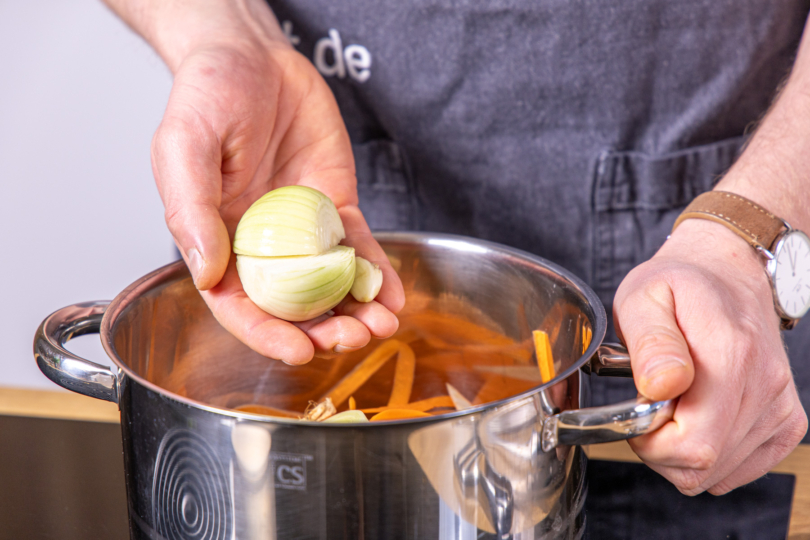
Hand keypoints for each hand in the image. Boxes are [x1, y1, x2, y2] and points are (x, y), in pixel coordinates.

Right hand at [148, 2, 402, 363]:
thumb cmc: (206, 97)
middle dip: (322, 330)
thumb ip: (191, 211)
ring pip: (330, 286)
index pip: (238, 305)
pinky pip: (359, 249)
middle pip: (292, 306)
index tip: (297, 351)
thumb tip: (206, 273)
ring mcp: (302, 231)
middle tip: (350, 338)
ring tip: (382, 326)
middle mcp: (261, 246)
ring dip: (356, 313)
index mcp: (217, 242)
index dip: (266, 334)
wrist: (254, 57)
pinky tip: (394, 296)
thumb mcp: (183, 148)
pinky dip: (377, 275)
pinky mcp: (336, 210)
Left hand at [614, 218, 806, 494]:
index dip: (650, 443)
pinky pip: (739, 470)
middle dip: (660, 450)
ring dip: (683, 452)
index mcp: (730, 354)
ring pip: (718, 474)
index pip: (693, 446)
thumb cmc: (679, 285)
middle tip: (650, 407)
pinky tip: (697, 417)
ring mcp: (780, 406)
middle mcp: (765, 384)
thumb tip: (661, 386)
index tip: (637, 412)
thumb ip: (651, 343)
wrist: (727, 272)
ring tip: (674, 405)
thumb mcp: (644, 298)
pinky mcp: (787, 421)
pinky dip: (711, 456)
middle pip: (703, 467)